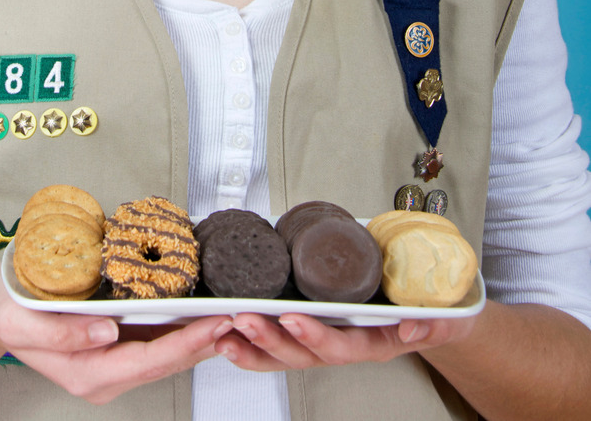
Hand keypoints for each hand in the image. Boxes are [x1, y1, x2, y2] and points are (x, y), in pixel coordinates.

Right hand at [0, 263, 232, 403]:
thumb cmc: (8, 310)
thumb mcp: (21, 320)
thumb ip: (60, 332)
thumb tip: (105, 332)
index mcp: (85, 373)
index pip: (147, 362)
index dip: (185, 344)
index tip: (215, 324)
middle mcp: (104, 375)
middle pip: (165, 363)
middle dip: (204, 342)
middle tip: (239, 317)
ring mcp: (112, 364)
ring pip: (166, 357)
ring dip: (200, 339)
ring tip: (232, 316)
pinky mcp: (117, 348)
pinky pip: (157, 345)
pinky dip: (183, 332)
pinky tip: (203, 316)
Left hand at [214, 312, 476, 370]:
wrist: (434, 311)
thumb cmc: (434, 312)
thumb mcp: (444, 317)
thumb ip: (432, 323)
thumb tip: (413, 326)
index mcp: (372, 344)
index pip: (340, 347)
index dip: (315, 336)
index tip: (292, 319)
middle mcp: (343, 346)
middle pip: (302, 355)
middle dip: (270, 340)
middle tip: (242, 320)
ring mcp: (324, 340)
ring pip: (283, 353)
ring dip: (251, 345)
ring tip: (223, 331)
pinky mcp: (311, 327)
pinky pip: (278, 342)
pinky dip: (251, 340)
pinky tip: (226, 331)